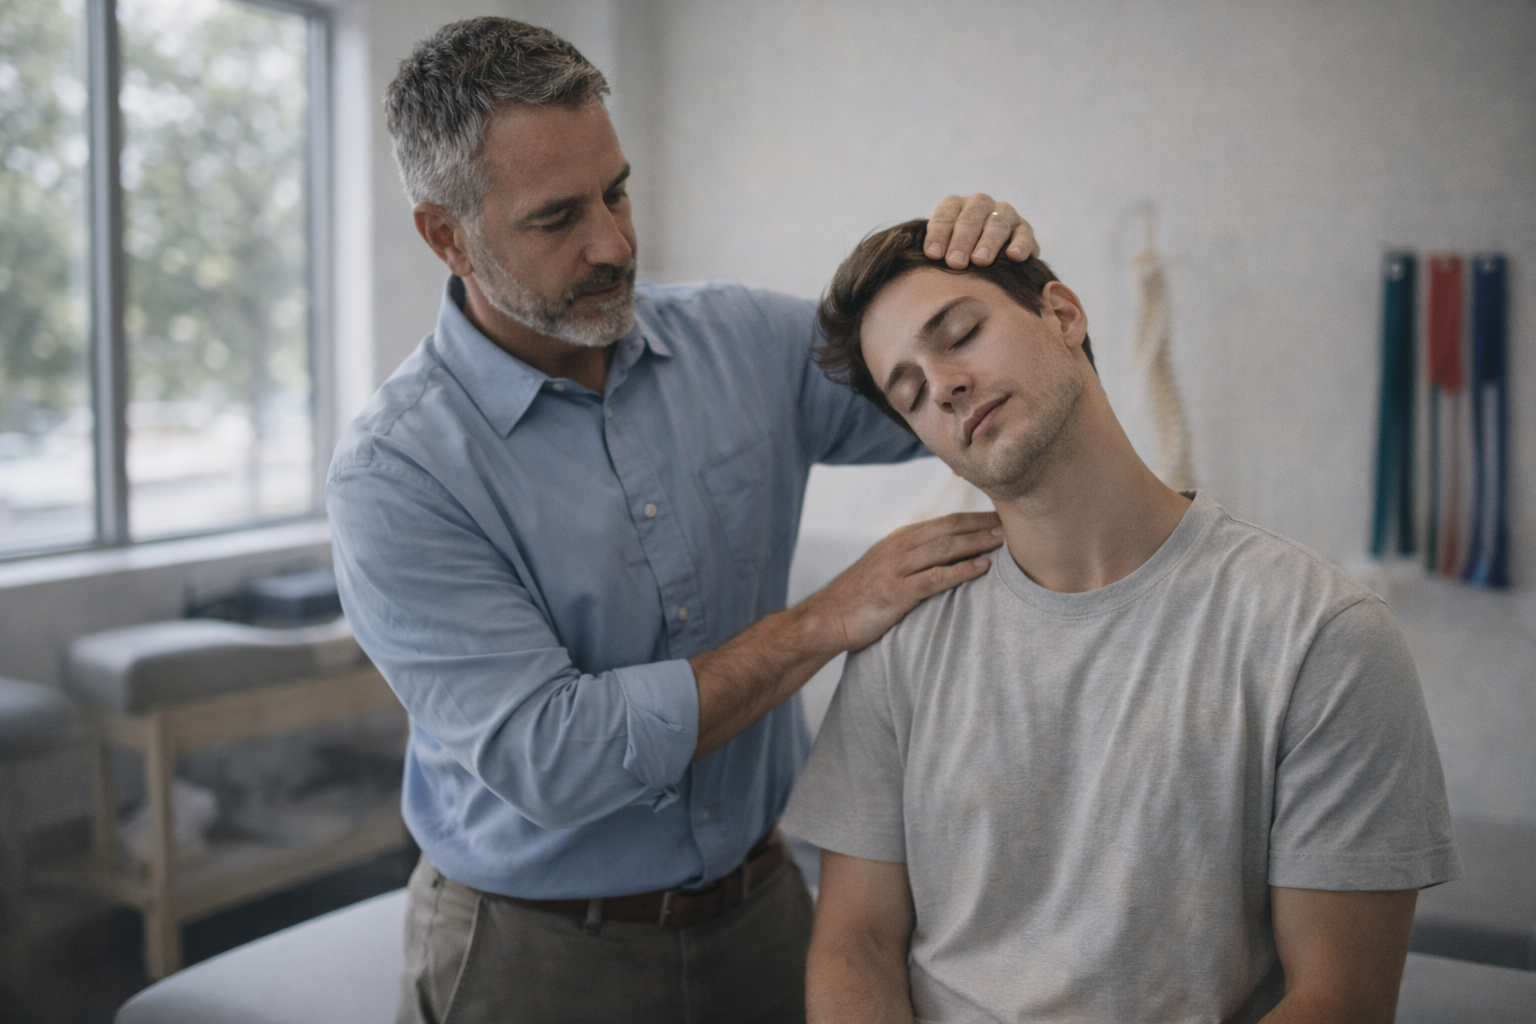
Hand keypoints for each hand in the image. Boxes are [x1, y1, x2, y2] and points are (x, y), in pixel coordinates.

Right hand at [808, 512, 1002, 652]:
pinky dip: (961, 571)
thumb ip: (913, 559)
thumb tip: (947, 558)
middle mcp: (899, 547)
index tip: (1002, 517)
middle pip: (949, 529)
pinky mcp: (896, 591)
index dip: (975, 518)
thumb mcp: (886, 568)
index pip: (945, 522)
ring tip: (1006, 541)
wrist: (826, 618)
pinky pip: (935, 577)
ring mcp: (897, 568)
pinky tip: (982, 568)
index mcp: (900, 539)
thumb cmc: (859, 598)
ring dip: (978, 542)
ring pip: (945, 548)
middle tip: (1014, 522)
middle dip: (983, 525)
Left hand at [924, 193, 1038, 268]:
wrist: (986, 259)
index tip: (933, 255)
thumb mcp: (939, 250)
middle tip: (955, 263)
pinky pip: (1024, 233)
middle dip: (962, 240)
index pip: (945, 214)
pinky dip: (1020, 244)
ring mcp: (1003, 213)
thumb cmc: (953, 257)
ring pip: (997, 223)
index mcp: (954, 205)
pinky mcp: (1023, 228)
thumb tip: (920, 264)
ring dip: (988, 242)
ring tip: (981, 261)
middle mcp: (979, 204)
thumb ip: (930, 252)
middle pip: (971, 217)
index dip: (939, 234)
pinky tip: (1014, 257)